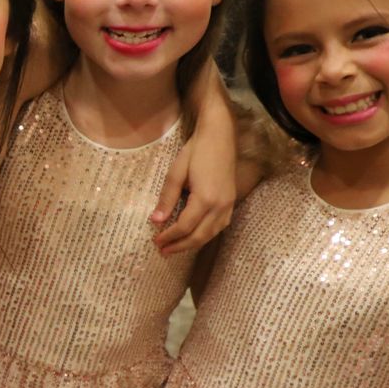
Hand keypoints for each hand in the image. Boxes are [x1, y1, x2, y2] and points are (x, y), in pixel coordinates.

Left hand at [151, 133, 235, 255]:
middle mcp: (220, 205)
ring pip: (211, 234)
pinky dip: (206, 235)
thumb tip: (156, 220)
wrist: (219, 136)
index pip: (185, 226)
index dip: (170, 237)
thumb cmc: (195, 151)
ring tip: (176, 247)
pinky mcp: (232, 202)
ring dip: (193, 243)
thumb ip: (167, 198)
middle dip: (180, 246)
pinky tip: (195, 236)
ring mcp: (229, 205)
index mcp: (205, 198)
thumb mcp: (176, 172)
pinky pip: (219, 226)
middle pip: (199, 236)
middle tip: (163, 251)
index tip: (156, 241)